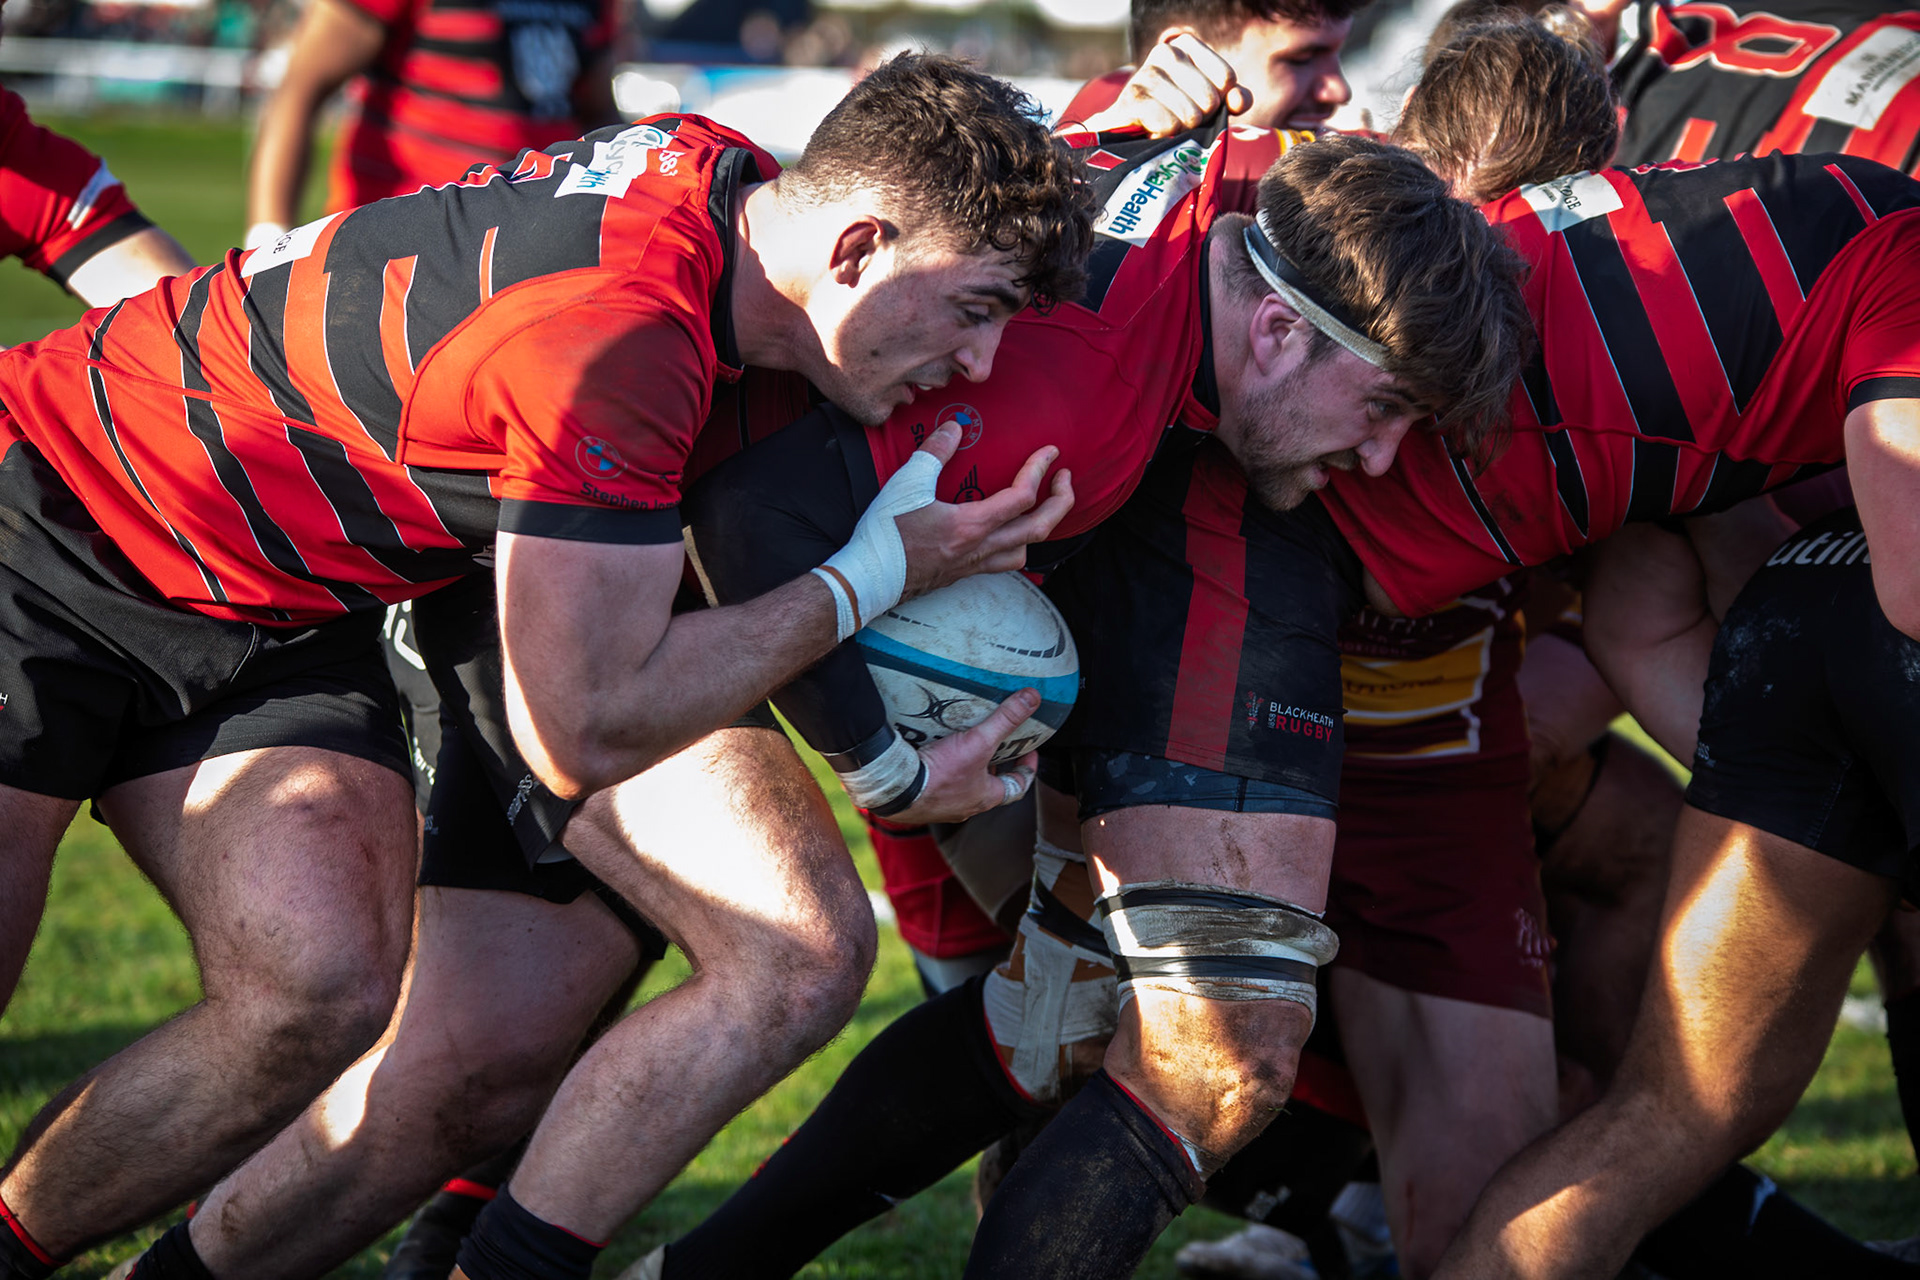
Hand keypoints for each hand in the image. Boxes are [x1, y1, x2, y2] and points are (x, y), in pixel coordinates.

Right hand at [887, 689, 1042, 824]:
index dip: (1026, 768)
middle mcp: (967, 805)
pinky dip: (942, 768)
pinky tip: (935, 752)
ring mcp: (944, 804)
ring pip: (964, 785)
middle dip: (994, 764)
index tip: (1029, 752)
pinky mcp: (923, 798)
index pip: (1017, 786)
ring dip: (967, 766)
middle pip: (990, 784)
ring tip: (965, 744)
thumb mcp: (979, 742)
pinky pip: (938, 783)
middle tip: (997, 744)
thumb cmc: (940, 776)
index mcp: (986, 796)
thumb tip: (1031, 700)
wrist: (898, 788)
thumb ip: (1006, 720)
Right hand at [894, 420, 1073, 600]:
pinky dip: (1016, 546)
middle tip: (1065, 480)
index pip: (1023, 497)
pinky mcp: (963, 573)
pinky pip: (1003, 562)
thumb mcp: (906, 485)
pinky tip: (1007, 534)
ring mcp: (973, 564)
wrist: (868, 578)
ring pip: (1025, 551)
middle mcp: (980, 548)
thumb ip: (934, 453)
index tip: (1049, 453)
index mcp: (971, 525)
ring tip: (1042, 508)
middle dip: (1061, 502)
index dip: (1040, 470)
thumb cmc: (886, 535)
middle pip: (1039, 529)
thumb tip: (955, 427)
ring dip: (1041, 529)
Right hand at [1080, 31, 1251, 137]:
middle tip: (1180, 119)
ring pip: (1190, 115)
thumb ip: (1234, 98)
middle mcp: (1166, 51)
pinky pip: (1168, 125)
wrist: (1130, 130)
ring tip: (1165, 125)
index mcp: (1187, 44)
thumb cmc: (1175, 112)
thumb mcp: (1210, 102)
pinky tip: (1151, 130)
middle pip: (1210, 98)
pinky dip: (1164, 136)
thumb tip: (1238, 101)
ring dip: (1181, 131)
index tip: (1199, 104)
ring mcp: (1146, 72)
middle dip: (1200, 119)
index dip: (1219, 102)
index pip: (1226, 78)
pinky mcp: (1131, 98)